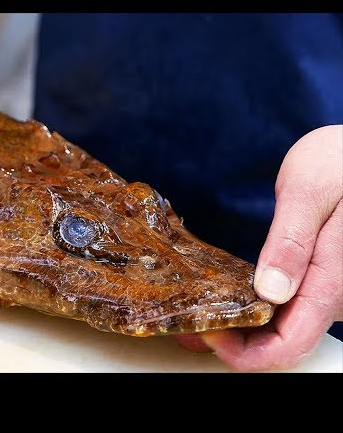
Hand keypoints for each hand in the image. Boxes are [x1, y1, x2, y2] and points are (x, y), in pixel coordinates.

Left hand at [179, 125, 341, 370]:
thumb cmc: (338, 161)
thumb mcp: (310, 190)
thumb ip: (292, 241)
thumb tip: (271, 293)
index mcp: (335, 277)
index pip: (292, 342)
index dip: (247, 353)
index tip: (207, 333)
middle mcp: (336, 293)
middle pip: (285, 342)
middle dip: (235, 343)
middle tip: (187, 324)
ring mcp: (328, 287)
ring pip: (285, 328)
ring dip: (241, 328)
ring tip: (195, 314)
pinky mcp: (319, 278)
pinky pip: (287, 307)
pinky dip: (252, 310)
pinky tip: (222, 298)